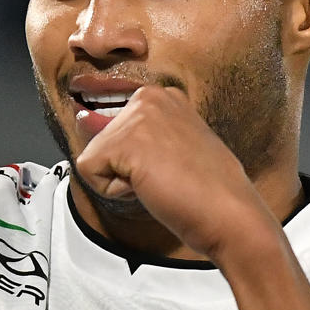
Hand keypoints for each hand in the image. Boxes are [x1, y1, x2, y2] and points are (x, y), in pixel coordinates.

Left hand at [73, 86, 279, 261]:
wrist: (227, 213)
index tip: (165, 165)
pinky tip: (148, 186)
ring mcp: (138, 115)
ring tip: (159, 181)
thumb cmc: (206, 189)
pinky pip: (88, 171)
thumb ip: (135, 133)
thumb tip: (82, 117)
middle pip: (100, 141)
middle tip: (164, 176)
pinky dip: (114, 190)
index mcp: (162, 96)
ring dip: (120, 180)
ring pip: (94, 157)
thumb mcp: (170, 146)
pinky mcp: (126, 140)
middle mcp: (149, 97)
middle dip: (123, 168)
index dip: (132, 159)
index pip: (114, 127)